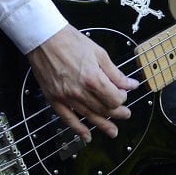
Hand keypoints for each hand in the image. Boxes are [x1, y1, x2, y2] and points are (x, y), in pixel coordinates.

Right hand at [26, 24, 137, 141]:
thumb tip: (130, 84)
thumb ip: (115, 73)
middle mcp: (79, 91)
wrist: (44, 39)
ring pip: (88, 116)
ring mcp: (66, 97)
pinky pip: (67, 119)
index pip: (114, 98)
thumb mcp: (99, 53)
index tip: (124, 94)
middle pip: (103, 109)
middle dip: (117, 113)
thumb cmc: (71, 41)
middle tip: (126, 115)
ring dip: (102, 125)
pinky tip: (87, 136)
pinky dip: (78, 129)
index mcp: (93, 78)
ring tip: (113, 132)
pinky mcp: (54, 99)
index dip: (122, 98)